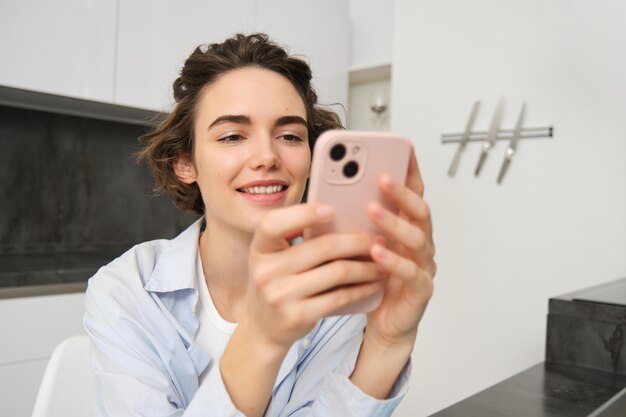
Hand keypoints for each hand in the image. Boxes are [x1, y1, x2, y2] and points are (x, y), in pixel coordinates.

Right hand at [241, 203, 386, 351]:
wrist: (263, 329)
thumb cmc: (277, 283)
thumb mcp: (274, 258)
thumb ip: (294, 238)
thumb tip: (340, 214)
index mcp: (260, 249)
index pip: (273, 224)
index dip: (303, 213)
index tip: (332, 209)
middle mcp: (266, 271)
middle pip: (322, 247)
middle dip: (357, 242)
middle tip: (378, 240)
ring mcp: (281, 295)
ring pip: (337, 272)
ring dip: (367, 267)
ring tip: (383, 263)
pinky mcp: (298, 315)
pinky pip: (339, 297)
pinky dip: (362, 289)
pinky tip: (374, 284)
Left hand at [365, 150, 435, 347]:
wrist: (385, 324)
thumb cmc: (372, 280)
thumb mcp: (359, 246)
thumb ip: (354, 222)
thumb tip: (328, 194)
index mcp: (407, 227)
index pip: (413, 193)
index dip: (410, 171)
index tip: (403, 148)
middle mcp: (420, 242)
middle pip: (420, 210)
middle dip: (402, 192)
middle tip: (382, 177)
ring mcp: (423, 265)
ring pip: (417, 238)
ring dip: (394, 222)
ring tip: (372, 210)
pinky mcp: (421, 289)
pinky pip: (411, 272)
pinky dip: (394, 260)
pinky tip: (376, 251)